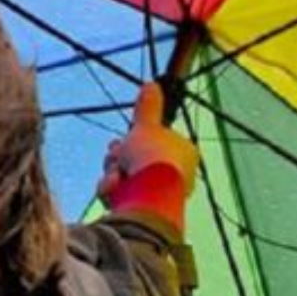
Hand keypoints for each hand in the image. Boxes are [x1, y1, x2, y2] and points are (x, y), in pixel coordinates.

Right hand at [98, 83, 199, 226]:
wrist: (148, 195)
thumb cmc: (152, 158)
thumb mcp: (146, 126)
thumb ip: (148, 107)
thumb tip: (152, 84)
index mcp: (183, 153)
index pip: (150, 142)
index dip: (131, 140)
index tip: (122, 141)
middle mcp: (174, 175)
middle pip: (134, 160)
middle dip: (118, 158)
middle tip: (117, 156)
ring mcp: (160, 195)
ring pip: (124, 177)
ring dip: (113, 174)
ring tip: (118, 177)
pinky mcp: (144, 211)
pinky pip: (121, 196)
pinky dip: (114, 191)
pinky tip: (115, 191)